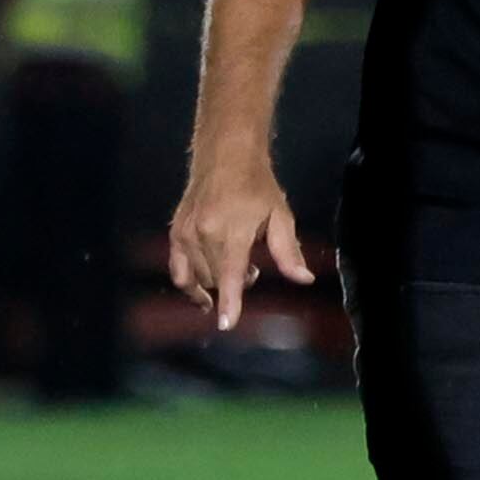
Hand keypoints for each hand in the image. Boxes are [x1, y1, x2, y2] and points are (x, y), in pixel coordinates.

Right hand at [168, 158, 311, 331]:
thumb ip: (288, 252)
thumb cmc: (257, 185)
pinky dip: (189, 284)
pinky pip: (177, 269)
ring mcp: (185, 234)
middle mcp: (202, 234)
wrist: (225, 155)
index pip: (230, 275)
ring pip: (197, 278)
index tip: (226, 325)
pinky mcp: (175, 232)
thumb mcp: (280, 216)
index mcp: (230, 231)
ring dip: (216, 282)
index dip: (230, 302)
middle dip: (234, 286)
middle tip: (254, 271)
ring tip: (236, 268)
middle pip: (216, 280)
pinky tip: (202, 291)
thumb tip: (303, 279)